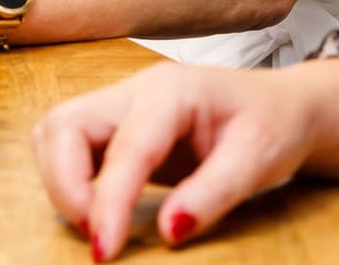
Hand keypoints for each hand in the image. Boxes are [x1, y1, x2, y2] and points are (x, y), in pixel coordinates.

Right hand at [30, 62, 325, 259]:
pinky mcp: (116, 125)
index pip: (125, 147)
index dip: (108, 202)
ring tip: (96, 223)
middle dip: (64, 185)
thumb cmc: (273, 124)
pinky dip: (67, 177)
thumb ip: (213, 194)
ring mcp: (122, 103)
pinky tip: (96, 206)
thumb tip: (167, 232)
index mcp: (173, 90)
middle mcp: (137, 89)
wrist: (282, 107)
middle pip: (65, 125)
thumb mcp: (258, 159)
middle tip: (96, 236)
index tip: (104, 251)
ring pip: (56, 131)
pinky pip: (69, 144)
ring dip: (60, 181)